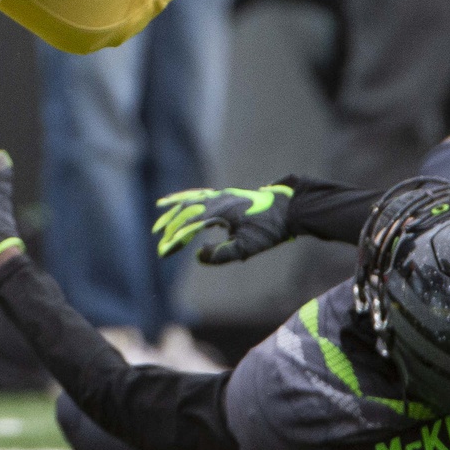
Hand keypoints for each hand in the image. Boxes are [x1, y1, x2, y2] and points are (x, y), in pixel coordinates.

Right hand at [152, 180, 296, 264]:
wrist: (291, 209)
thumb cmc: (270, 230)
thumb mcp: (246, 247)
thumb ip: (221, 254)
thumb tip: (198, 255)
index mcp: (220, 211)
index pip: (189, 225)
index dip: (175, 239)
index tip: (164, 252)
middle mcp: (218, 199)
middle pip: (187, 210)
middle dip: (170, 225)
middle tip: (158, 239)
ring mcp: (223, 195)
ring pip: (193, 198)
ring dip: (176, 208)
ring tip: (160, 210)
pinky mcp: (229, 196)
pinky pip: (203, 194)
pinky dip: (189, 196)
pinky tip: (185, 200)